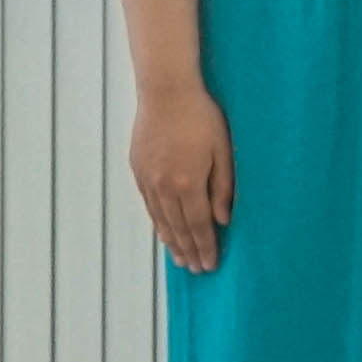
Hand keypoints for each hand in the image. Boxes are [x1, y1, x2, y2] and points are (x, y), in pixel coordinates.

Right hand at [132, 87, 235, 271]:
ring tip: (179, 258)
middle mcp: (164, 185)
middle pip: (178, 227)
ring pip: (160, 218)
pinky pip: (148, 204)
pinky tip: (163, 230)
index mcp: (188, 182)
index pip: (198, 225)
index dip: (206, 246)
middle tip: (196, 269)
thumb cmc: (201, 117)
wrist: (165, 92)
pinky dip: (157, 221)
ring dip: (171, 241)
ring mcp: (148, 178)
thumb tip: (224, 219)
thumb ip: (223, 188)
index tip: (211, 264)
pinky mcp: (138, 169)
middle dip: (189, 250)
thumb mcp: (223, 151)